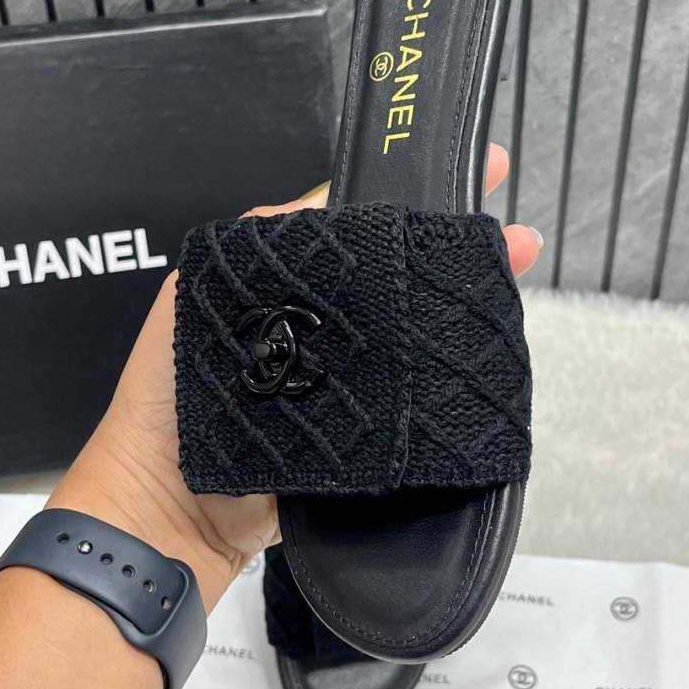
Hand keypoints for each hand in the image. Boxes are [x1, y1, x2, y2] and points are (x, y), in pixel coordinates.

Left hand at [48, 144, 541, 611]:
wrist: (174, 512)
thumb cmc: (172, 396)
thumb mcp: (197, 296)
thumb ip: (256, 243)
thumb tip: (324, 195)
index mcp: (289, 292)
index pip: (359, 233)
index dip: (410, 202)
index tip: (465, 176)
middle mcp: (325, 332)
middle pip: (401, 282)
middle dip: (457, 252)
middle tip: (510, 235)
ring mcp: (350, 384)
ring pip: (417, 336)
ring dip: (465, 304)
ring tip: (516, 268)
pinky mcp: (367, 436)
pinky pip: (415, 399)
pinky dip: (450, 374)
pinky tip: (487, 349)